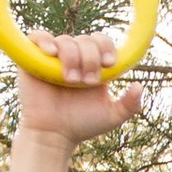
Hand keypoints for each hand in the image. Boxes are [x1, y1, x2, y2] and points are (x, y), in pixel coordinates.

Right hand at [9, 29, 142, 171]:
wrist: (54, 135)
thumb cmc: (82, 125)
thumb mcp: (112, 116)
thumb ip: (130, 104)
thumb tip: (139, 85)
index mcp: (94, 65)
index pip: (102, 42)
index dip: (107, 47)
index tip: (109, 64)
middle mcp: (75, 57)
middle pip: (86, 40)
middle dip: (91, 58)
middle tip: (88, 81)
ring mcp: (53, 57)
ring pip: (66, 40)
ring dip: (72, 57)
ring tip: (71, 80)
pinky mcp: (32, 58)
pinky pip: (37, 36)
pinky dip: (45, 40)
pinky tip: (51, 53)